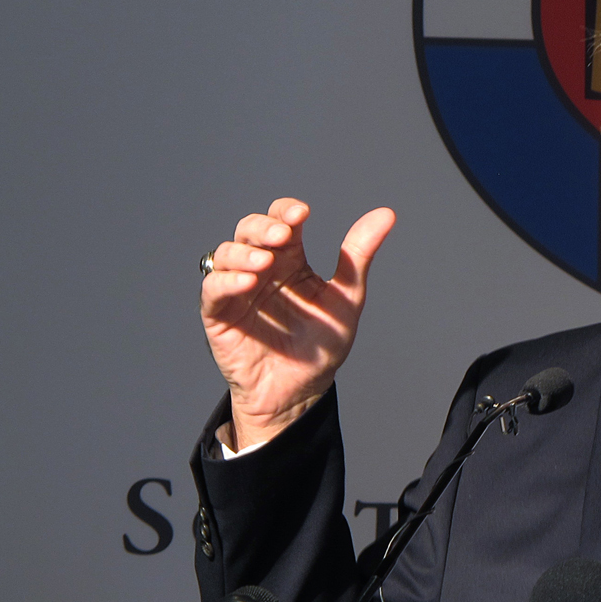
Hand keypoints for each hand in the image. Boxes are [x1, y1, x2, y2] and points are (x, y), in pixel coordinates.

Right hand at [201, 198, 395, 448]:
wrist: (302, 391)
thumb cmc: (321, 344)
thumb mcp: (347, 297)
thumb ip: (359, 256)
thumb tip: (387, 214)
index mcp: (290, 260)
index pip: (281, 221)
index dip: (286, 210)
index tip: (303, 212)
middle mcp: (261, 269)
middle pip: (249, 230)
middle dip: (263, 226)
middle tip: (283, 234)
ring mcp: (238, 290)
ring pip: (226, 254)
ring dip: (244, 252)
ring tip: (265, 262)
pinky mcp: (219, 314)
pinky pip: (213, 289)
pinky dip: (226, 281)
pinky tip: (248, 281)